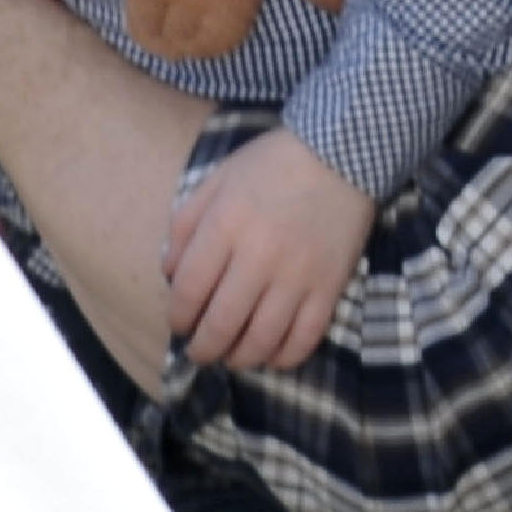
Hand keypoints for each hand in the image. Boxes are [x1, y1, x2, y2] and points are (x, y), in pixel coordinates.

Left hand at [161, 128, 371, 374]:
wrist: (343, 152)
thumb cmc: (272, 164)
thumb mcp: (217, 179)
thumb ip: (185, 223)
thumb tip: (169, 272)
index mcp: (226, 226)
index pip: (188, 290)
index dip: (178, 317)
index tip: (179, 324)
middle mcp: (259, 256)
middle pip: (221, 323)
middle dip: (203, 349)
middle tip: (199, 352)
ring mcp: (298, 275)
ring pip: (262, 339)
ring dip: (239, 358)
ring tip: (232, 357)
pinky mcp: (330, 287)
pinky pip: (305, 337)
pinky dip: (284, 356)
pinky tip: (272, 355)